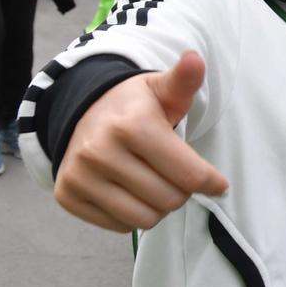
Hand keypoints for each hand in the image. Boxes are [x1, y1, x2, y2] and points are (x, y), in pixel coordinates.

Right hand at [55, 51, 228, 232]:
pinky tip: (128, 190)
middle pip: (170, 200)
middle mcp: (100, 151)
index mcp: (132, 125)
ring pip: (145, 219)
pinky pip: (120, 226)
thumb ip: (184, 81)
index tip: (217, 183)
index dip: (211, 182)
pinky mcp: (68, 195)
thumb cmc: (135, 106)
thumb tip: (194, 60)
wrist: (82, 113)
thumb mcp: (162, 90)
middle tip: (173, 174)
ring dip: (158, 207)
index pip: (190, 176)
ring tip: (153, 182)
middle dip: (181, 190)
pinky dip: (132, 214)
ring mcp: (80, 175)